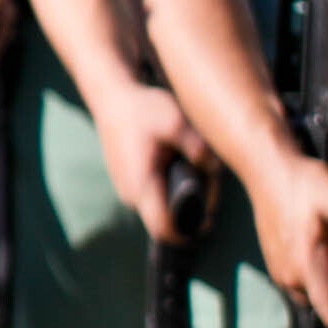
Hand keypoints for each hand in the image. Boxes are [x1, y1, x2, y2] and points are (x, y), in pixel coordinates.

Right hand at [91, 76, 212, 246]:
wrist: (112, 96)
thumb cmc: (143, 109)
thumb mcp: (176, 122)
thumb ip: (199, 149)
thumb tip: (216, 171)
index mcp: (141, 185)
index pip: (165, 229)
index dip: (189, 232)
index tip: (210, 221)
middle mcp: (131, 194)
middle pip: (167, 219)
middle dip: (192, 209)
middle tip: (210, 182)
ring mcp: (127, 189)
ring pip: (160, 207)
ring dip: (181, 196)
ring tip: (195, 168)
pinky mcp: (128, 181)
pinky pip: (153, 195)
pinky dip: (170, 186)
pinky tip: (179, 162)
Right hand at [245, 147, 327, 327]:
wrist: (267, 169)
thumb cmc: (305, 184)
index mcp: (308, 267)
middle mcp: (290, 277)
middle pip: (327, 309)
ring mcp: (280, 272)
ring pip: (314, 298)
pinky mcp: (276, 264)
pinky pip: (302, 285)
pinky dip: (318, 279)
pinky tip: (325, 255)